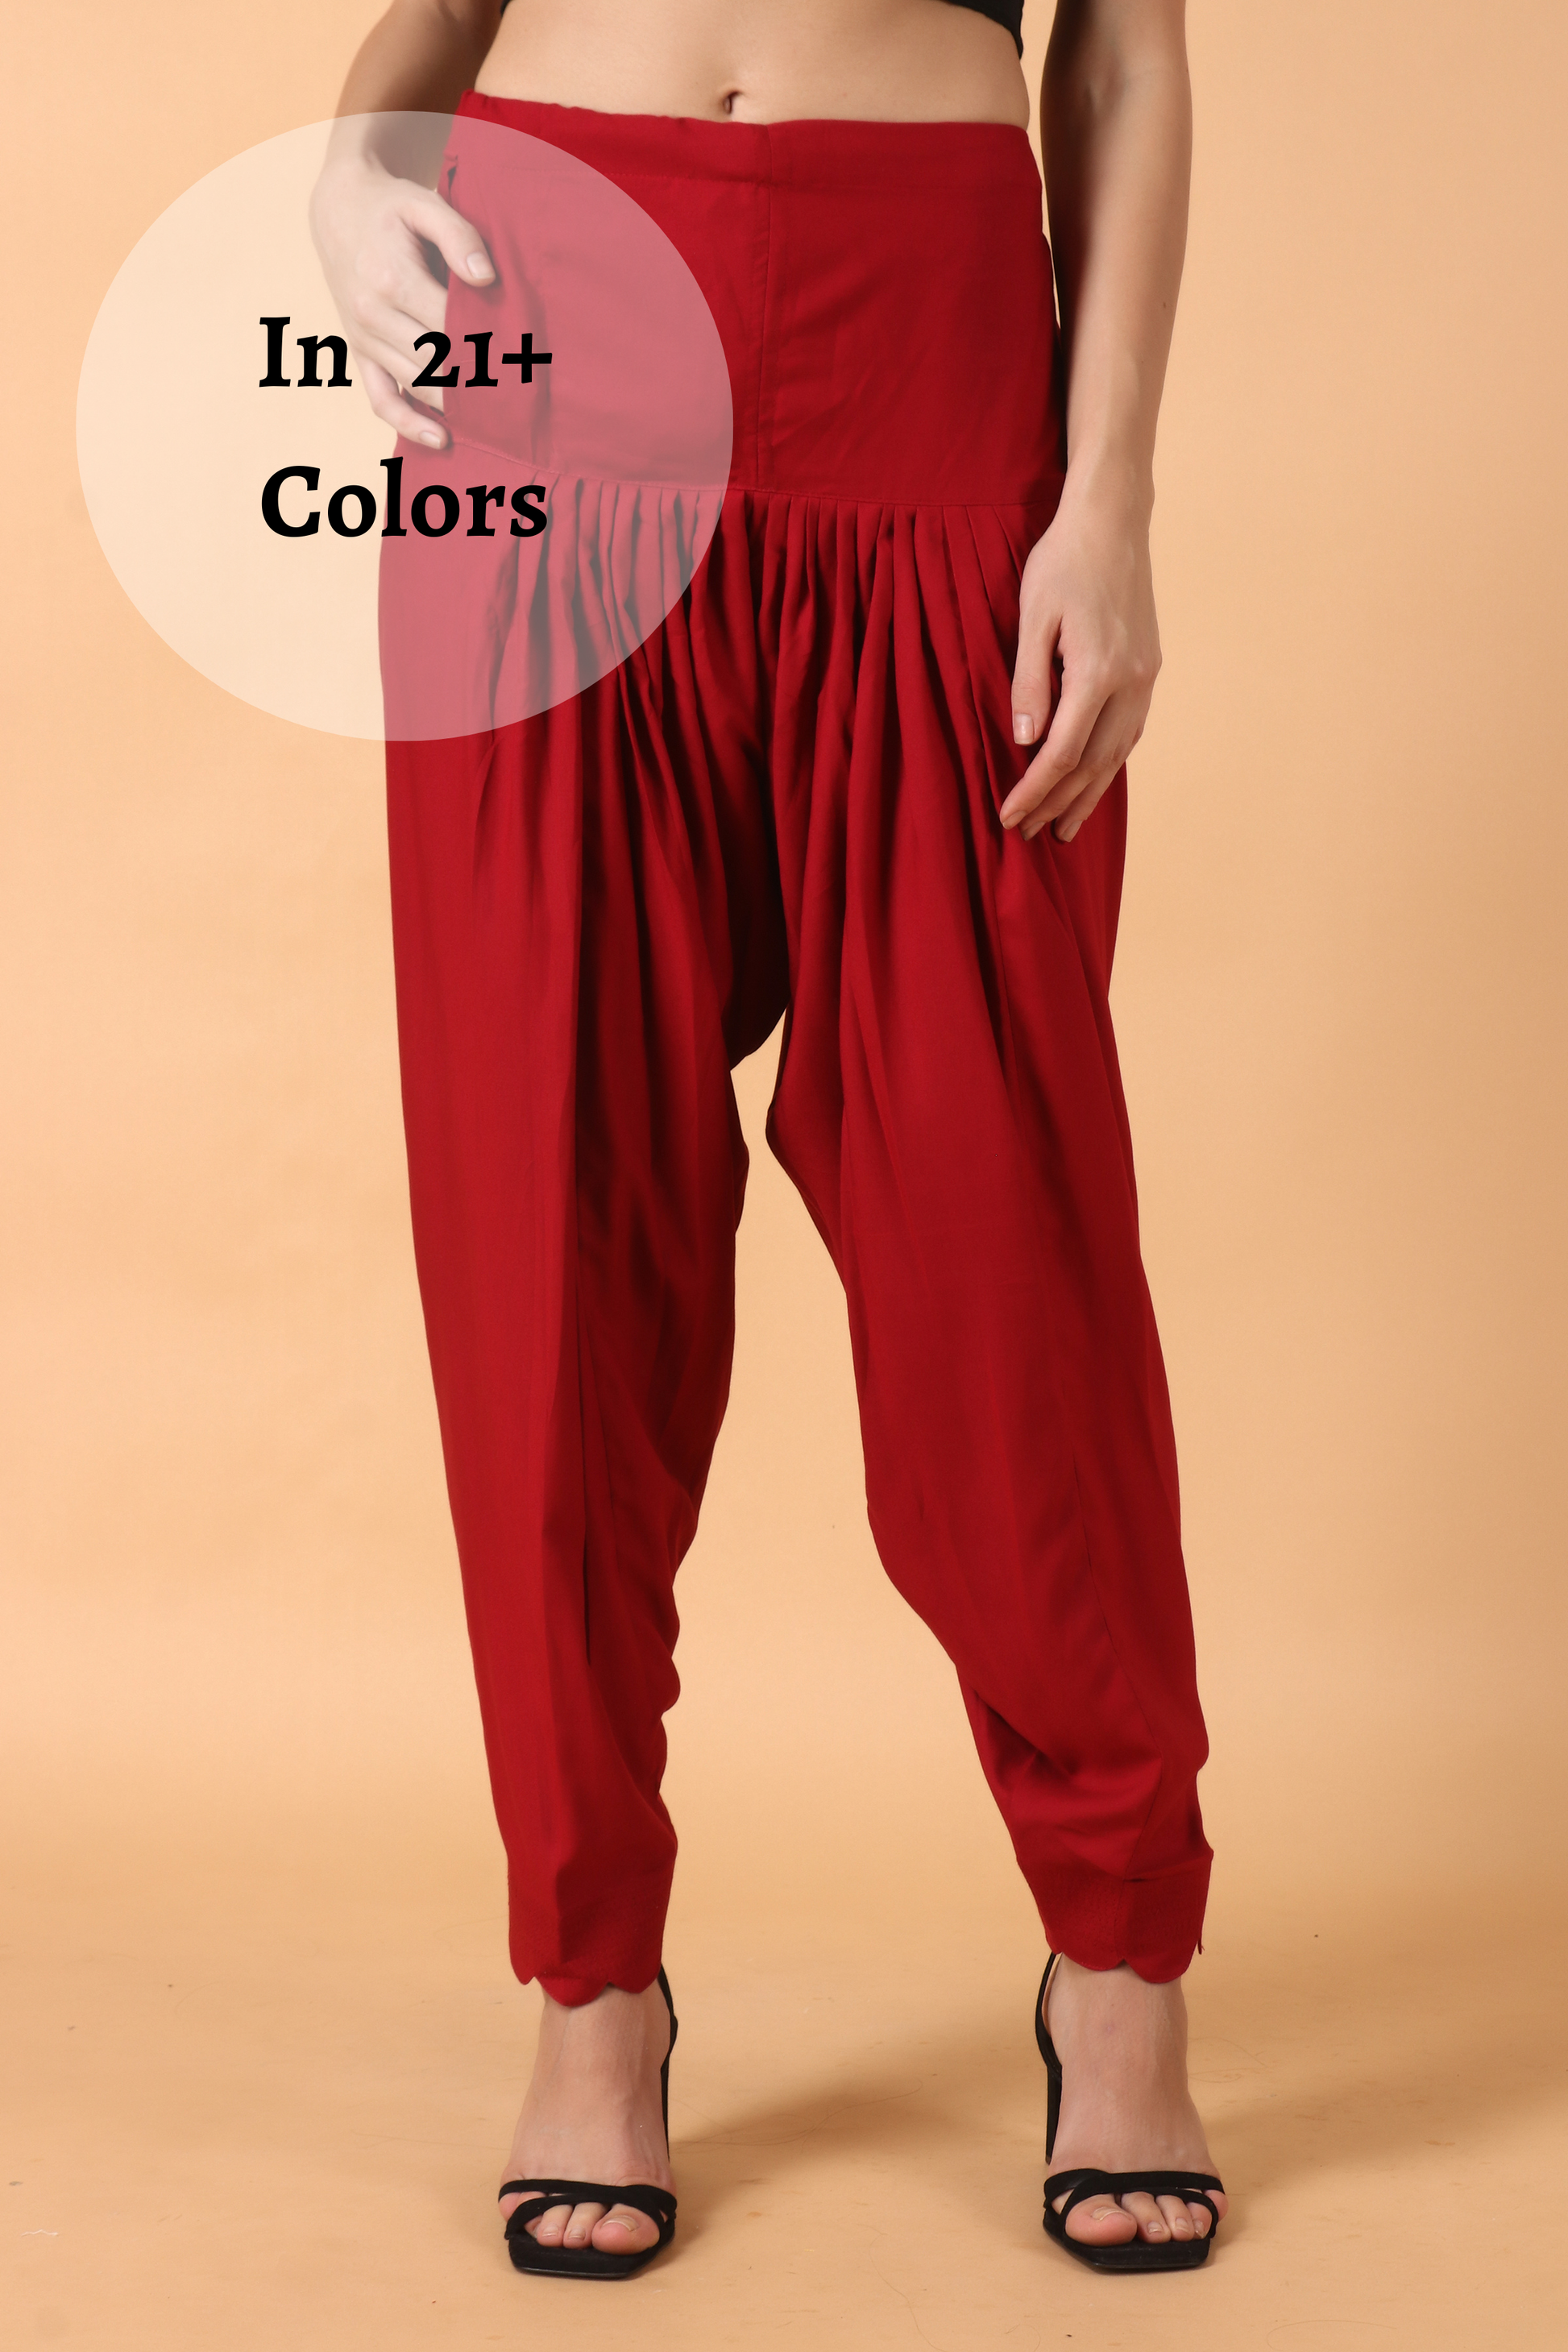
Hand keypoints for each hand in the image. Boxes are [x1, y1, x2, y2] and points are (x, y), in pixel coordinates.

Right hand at [308, 154, 495, 449]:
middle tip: (521, 396)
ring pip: (416, 385)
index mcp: (393, 279)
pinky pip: (381, 399)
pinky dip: (409, 424)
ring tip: (497, 419)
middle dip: (479, 380)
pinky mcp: (359, 353)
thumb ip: (459, 236)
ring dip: (455, 406)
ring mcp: (364, 339)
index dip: (489, 345)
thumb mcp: (423, 205)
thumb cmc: (389, 207)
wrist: (336, 209)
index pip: (452, 326)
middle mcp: (374, 315)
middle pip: (437, 363)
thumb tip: (486, 278)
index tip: (523, 358)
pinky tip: (441, 439)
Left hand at [1001, 484, 1161, 844]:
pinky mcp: (1149, 668)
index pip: (1062, 752)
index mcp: (1098, 670)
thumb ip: (1028, 681)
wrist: (1113, 520)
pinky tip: (1092, 780)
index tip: (1008, 815)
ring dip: (1089, 794)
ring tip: (1064, 827)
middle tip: (1029, 834)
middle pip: (1093, 763)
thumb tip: (1026, 741)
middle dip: (1059, 803)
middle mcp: (1131, 681)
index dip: (1034, 790)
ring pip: (1118, 753)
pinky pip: (1130, 731)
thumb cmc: (1062, 561)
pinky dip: (1108, 763)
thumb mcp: (1031, 616)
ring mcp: (1146, 676)